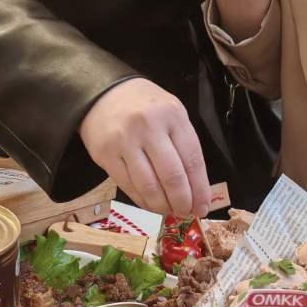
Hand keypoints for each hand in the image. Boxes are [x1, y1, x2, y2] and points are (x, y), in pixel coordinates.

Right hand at [78, 79, 210, 216]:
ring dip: (162, 206)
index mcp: (172, 116)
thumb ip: (184, 145)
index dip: (200, 189)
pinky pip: (128, 186)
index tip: (203, 207)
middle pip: (172, 176)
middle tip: (186, 212)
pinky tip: (150, 205)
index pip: (192, 160)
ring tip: (169, 212)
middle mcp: (149, 127)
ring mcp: (125, 142)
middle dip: (182, 202)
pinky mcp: (105, 155)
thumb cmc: (145, 106)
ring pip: (149, 186)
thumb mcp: (172, 114)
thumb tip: (197, 188)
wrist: (103, 94)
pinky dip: (142, 201)